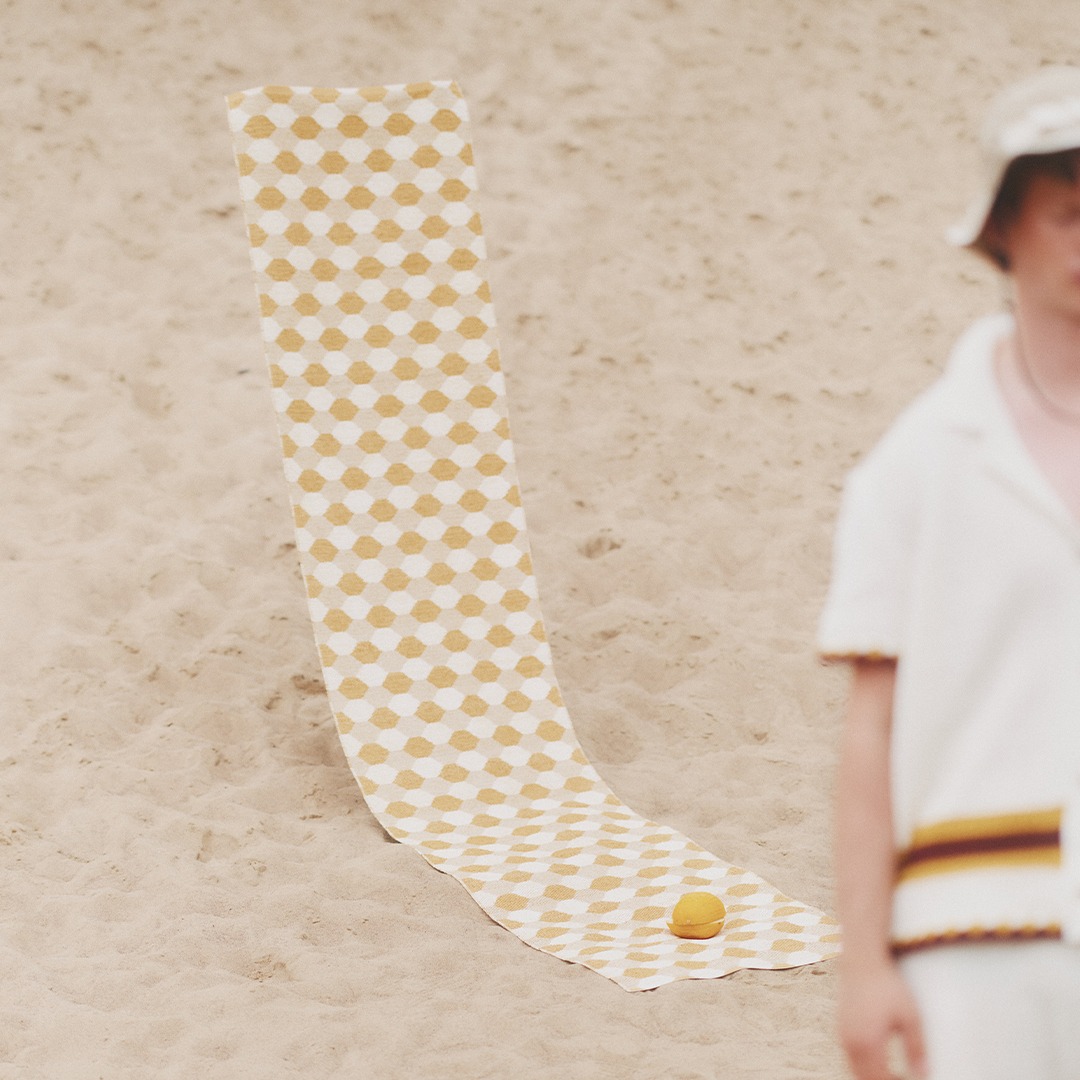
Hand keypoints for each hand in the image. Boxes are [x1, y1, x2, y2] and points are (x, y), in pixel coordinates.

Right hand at [838, 960, 927, 1079]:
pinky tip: (879, 1060)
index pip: (881, 1079)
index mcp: (868, 1042)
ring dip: (871, 1076)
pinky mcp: (840, 1027)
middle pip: (865, 1078)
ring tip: (892, 1074)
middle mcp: (851, 1042)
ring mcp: (843, 1034)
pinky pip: (850, 1057)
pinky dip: (863, 1065)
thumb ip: (917, 1048)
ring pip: (855, 1069)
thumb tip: (923, 1074)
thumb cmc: (888, 987)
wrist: (862, 962)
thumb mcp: (910, 1017)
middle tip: (902, 1078)